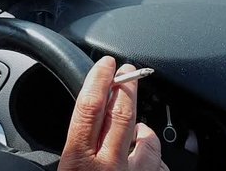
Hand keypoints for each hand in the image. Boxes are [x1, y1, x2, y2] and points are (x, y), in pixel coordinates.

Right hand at [59, 56, 168, 170]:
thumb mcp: (65, 170)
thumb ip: (75, 150)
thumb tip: (85, 125)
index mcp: (78, 161)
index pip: (90, 108)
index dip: (99, 80)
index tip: (105, 65)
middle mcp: (108, 167)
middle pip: (123, 114)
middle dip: (127, 86)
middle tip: (128, 72)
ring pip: (148, 140)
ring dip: (144, 129)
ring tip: (139, 129)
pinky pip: (160, 164)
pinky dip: (153, 157)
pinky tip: (146, 157)